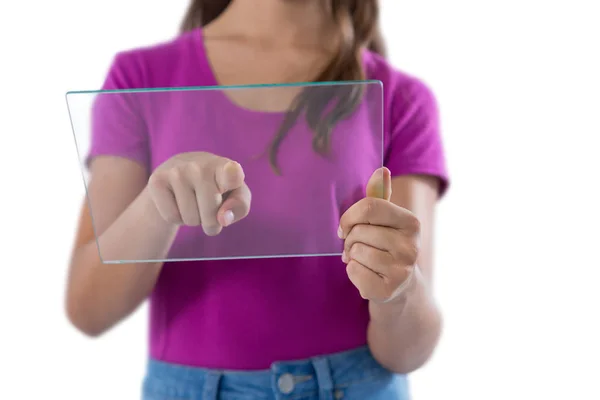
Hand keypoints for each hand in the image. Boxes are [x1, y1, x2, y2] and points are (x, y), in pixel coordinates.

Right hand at [147, 152, 250, 235]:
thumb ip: (239, 207)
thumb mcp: (235, 196)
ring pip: (191, 218)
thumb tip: (223, 219)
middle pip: (211, 214)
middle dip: (211, 222)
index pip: (231, 172)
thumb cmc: (216, 188)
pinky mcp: (157, 180)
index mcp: (225, 166)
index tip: (232, 172)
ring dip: (193, 219)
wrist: (179, 175)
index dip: (232, 176)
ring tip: (193, 202)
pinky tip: (178, 201)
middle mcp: (201, 164)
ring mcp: (177, 170)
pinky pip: (172, 217)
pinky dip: (177, 218)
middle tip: (208, 209)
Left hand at [338, 168, 419, 302]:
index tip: (345, 227)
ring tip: (362, 260)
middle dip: (349, 240)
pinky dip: (353, 272)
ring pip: (356, 252)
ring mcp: (402, 270)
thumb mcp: (386, 221)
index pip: (370, 207)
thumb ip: (380, 197)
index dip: (349, 216)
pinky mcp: (388, 290)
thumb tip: (382, 170)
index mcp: (411, 223)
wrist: (401, 287)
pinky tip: (366, 274)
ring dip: (351, 256)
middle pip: (359, 231)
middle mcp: (411, 246)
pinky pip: (354, 272)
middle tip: (356, 247)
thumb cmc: (387, 246)